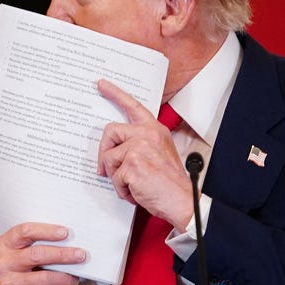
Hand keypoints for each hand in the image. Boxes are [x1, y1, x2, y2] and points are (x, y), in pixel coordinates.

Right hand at [0, 223, 85, 284]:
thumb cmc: (10, 274)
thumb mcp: (11, 255)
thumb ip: (30, 246)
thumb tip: (65, 241)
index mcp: (2, 246)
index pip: (24, 232)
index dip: (47, 231)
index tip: (65, 233)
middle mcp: (3, 264)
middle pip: (37, 255)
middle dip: (63, 255)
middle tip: (80, 255)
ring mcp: (9, 284)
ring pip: (45, 278)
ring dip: (66, 277)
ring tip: (76, 276)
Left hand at [96, 79, 192, 227]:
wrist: (183, 200)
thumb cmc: (170, 182)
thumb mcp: (158, 153)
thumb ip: (139, 144)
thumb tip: (114, 149)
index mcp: (154, 130)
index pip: (133, 106)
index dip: (115, 94)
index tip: (102, 84)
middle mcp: (146, 134)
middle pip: (110, 132)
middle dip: (104, 152)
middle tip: (105, 169)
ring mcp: (139, 148)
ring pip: (108, 158)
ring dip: (116, 177)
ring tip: (133, 185)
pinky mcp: (132, 164)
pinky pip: (114, 177)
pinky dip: (122, 190)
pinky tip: (136, 192)